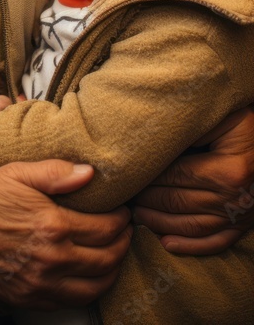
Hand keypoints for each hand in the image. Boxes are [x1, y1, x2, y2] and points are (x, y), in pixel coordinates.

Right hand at [0, 159, 131, 309]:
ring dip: (111, 271)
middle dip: (122, 244)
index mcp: (53, 225)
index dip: (121, 220)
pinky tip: (88, 276)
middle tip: (125, 232)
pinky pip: (70, 302)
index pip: (105, 229)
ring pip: (93, 287)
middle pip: (106, 260)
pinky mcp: (29, 298)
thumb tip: (90, 172)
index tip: (124, 212)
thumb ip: (56, 172)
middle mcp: (52, 259)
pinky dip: (87, 290)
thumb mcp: (19, 172)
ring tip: (113, 255)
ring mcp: (41, 284)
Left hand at [133, 106, 253, 253]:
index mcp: (228, 171)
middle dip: (147, 201)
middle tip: (125, 197)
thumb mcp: (226, 119)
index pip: (177, 176)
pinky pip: (214, 242)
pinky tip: (167, 244)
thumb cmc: (249, 127)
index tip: (129, 175)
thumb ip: (195, 128)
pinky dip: (190, 246)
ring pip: (191, 227)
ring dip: (160, 223)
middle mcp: (233, 198)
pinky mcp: (243, 225)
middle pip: (179, 202)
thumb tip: (158, 140)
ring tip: (137, 216)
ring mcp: (239, 216)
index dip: (150, 176)